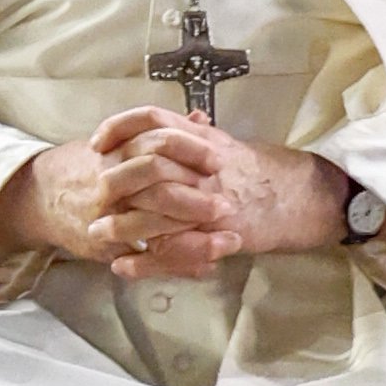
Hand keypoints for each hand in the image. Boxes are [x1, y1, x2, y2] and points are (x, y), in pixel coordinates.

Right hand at [0, 127, 241, 277]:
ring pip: (154, 222)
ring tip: (225, 237)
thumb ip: (160, 130)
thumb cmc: (87, 164)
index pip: (157, 141)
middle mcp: (110, 178)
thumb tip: (200, 117)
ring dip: (193, 233)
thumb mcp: (118, 139)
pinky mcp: (107, 246)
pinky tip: (205, 267)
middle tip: (225, 202)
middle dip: (195, 193)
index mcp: (117, 148)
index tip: (218, 159)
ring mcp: (107, 214)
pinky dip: (178, 263)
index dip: (191, 149)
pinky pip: (146, 258)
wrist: (40, 196)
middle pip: (157, 178)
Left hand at [84, 109, 347, 281]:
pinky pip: (174, 250)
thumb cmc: (259, 169)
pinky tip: (124, 266)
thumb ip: (195, 135)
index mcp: (200, 138)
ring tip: (97, 234)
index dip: (120, 127)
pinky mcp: (215, 234)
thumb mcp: (224, 144)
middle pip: (146, 167)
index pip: (152, 119)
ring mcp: (208, 200)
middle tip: (88, 193)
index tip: (96, 141)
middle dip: (113, 181)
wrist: (297, 195)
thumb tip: (173, 121)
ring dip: (122, 224)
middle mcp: (200, 164)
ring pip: (155, 211)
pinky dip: (147, 260)